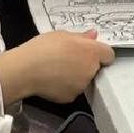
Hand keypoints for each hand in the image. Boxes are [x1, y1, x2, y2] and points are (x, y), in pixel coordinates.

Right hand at [0, 29, 114, 104]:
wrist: (25, 70)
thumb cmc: (43, 47)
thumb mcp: (62, 34)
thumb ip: (81, 36)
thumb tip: (93, 35)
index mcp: (92, 52)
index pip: (108, 54)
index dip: (99, 52)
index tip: (88, 51)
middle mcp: (91, 70)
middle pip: (94, 67)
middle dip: (85, 63)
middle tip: (67, 58)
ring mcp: (81, 86)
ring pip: (83, 79)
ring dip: (75, 75)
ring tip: (56, 69)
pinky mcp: (71, 98)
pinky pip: (72, 90)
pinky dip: (65, 86)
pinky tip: (52, 80)